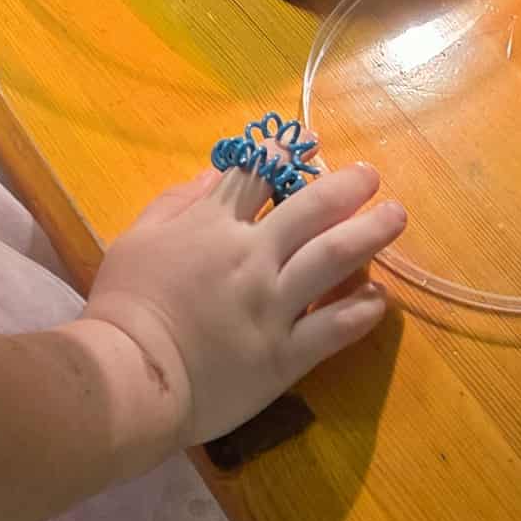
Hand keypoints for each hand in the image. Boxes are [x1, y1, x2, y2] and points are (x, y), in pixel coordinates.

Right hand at [85, 160, 401, 448]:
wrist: (131, 376)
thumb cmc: (124, 307)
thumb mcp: (135, 239)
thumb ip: (175, 203)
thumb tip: (214, 176)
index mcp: (212, 225)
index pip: (257, 176)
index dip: (286, 154)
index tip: (310, 144)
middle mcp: (252, 257)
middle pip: (312, 209)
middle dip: (347, 186)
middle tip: (371, 176)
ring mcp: (274, 305)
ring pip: (335, 258)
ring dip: (371, 233)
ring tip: (396, 216)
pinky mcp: (285, 355)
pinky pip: (335, 327)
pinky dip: (362, 310)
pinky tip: (380, 297)